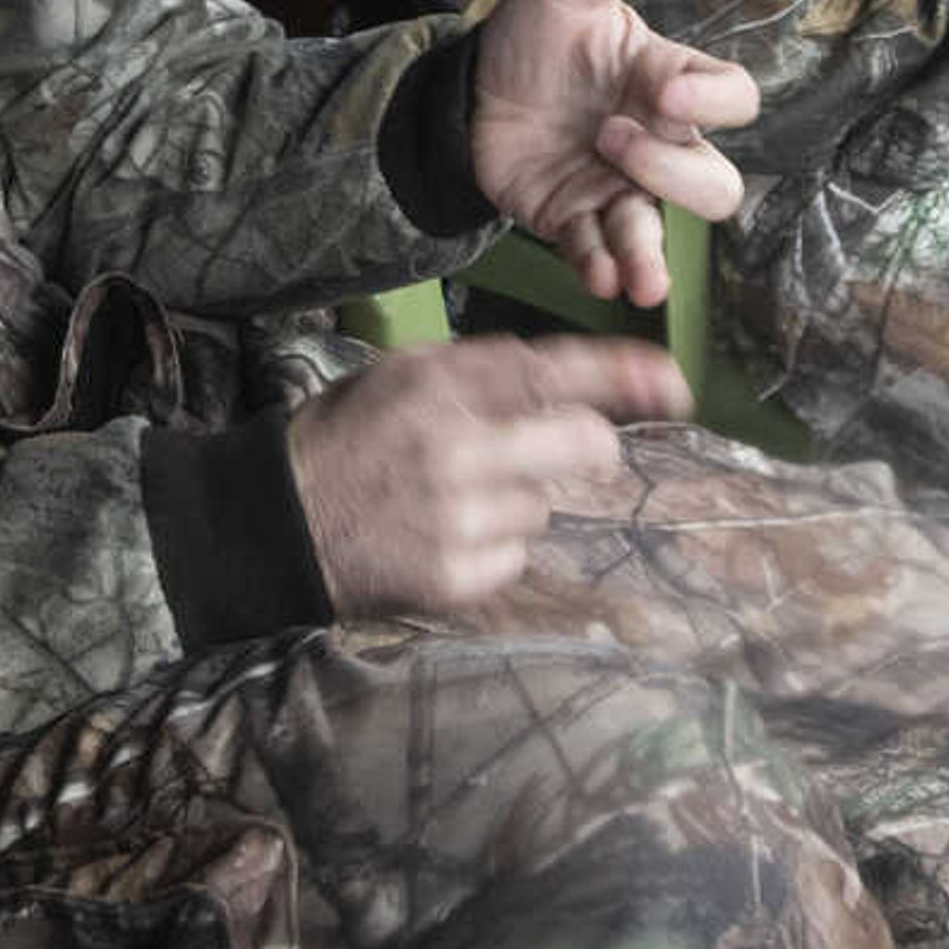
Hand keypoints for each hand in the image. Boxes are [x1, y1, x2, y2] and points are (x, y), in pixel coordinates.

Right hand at [286, 335, 689, 612]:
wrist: (275, 523)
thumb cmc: (346, 437)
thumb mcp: (400, 375)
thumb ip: (482, 371)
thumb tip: (569, 383)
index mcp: (439, 385)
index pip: (551, 372)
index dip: (622, 376)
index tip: (673, 383)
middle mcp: (455, 447)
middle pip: (580, 446)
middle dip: (582, 447)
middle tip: (550, 452)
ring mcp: (458, 518)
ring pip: (547, 506)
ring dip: (520, 500)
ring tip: (454, 498)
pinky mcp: (456, 576)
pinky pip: (518, 556)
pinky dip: (494, 547)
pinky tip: (444, 535)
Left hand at [468, 0, 760, 306]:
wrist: (467, 89)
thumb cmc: (538, 36)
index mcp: (667, 82)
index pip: (733, 99)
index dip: (712, 104)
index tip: (663, 95)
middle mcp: (656, 144)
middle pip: (715, 184)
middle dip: (676, 177)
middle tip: (613, 143)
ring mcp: (618, 189)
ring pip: (662, 231)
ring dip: (652, 253)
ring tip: (640, 276)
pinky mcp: (575, 222)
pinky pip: (601, 254)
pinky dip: (601, 269)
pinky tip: (594, 278)